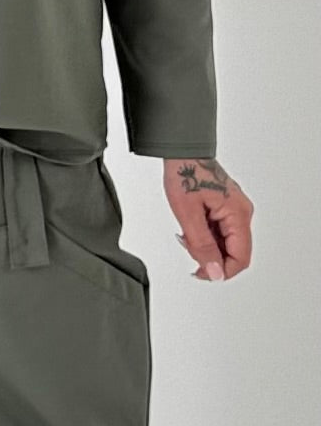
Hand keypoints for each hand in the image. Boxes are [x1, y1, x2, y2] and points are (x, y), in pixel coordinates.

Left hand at [163, 156, 253, 281]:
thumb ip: (202, 246)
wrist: (183, 153)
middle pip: (234, 252)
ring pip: (226, 244)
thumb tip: (215, 272)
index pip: (240, 258)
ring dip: (206, 246)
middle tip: (189, 246)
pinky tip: (192, 227)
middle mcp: (242, 213)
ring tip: (188, 233)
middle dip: (210, 257)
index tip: (201, 272)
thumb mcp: (188, 215)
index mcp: (238, 214)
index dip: (221, 271)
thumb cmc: (185, 174)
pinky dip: (205, 236)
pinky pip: (221, 232)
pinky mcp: (227, 209)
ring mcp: (236, 210)